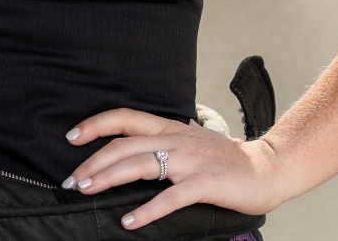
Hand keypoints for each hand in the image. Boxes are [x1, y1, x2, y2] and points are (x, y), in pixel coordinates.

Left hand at [62, 109, 290, 229]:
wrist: (268, 167)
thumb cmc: (224, 160)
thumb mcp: (189, 141)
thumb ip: (163, 142)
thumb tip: (131, 152)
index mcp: (169, 128)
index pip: (125, 117)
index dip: (95, 124)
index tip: (71, 137)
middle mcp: (175, 140)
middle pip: (123, 144)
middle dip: (92, 161)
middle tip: (70, 180)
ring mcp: (190, 161)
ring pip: (139, 165)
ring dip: (107, 178)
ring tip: (85, 191)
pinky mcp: (205, 184)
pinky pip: (170, 197)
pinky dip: (147, 210)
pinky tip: (129, 221)